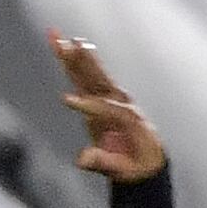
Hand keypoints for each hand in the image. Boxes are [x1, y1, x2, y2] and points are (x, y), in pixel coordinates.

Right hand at [49, 30, 166, 184]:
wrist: (146, 159)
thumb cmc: (134, 166)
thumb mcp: (122, 171)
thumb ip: (103, 162)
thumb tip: (82, 159)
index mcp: (128, 118)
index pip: (106, 107)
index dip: (87, 104)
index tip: (66, 101)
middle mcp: (121, 102)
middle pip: (99, 79)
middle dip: (82, 63)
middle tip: (67, 45)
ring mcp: (112, 97)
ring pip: (90, 72)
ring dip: (74, 55)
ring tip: (60, 36)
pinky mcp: (101, 98)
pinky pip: (85, 76)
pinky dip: (74, 60)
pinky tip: (66, 45)